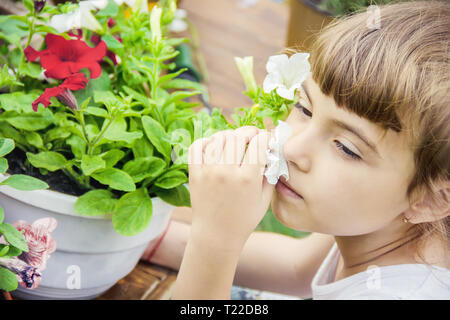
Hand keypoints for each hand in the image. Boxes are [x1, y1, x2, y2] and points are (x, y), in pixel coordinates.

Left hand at [187, 126, 274, 247]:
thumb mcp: (264, 200)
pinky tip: (214, 147)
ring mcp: (208, 171)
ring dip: (228, 136)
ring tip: (233, 143)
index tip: (265, 139)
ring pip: (217, 138)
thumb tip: (269, 152)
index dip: (264, 136)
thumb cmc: (243, 220)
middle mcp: (226, 172)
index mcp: (247, 178)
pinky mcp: (194, 174)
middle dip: (247, 133)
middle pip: (237, 136)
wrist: (216, 236)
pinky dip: (206, 141)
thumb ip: (269, 174)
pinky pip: (196, 146)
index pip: (258, 142)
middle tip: (250, 138)